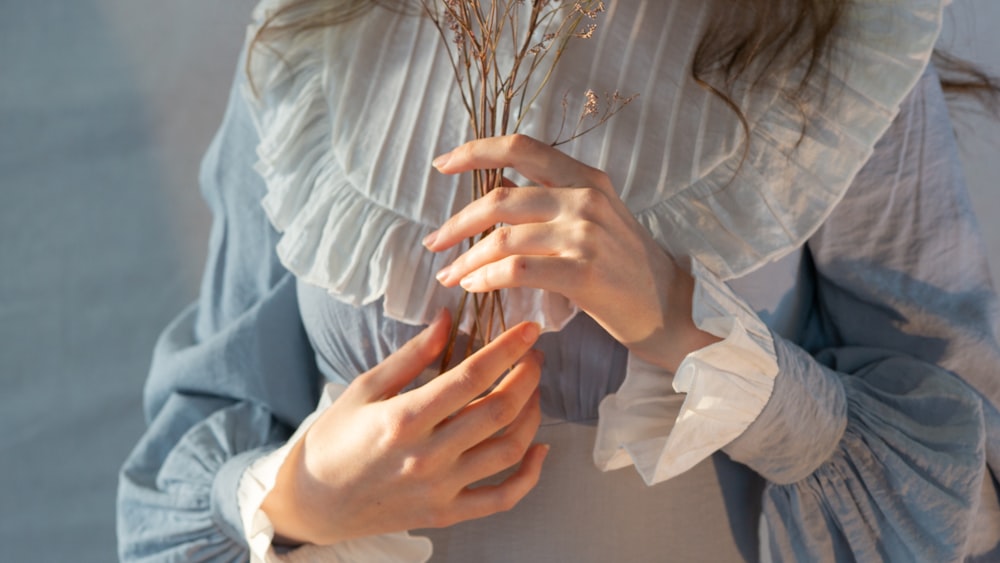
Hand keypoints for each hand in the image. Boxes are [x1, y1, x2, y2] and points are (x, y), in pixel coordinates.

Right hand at [261, 311, 547, 545]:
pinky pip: (502, 498)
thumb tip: (448, 318)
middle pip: (498, 410)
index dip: (507, 349)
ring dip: (532, 415)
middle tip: (533, 356)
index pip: (471, 377)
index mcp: (404, 418)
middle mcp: (427, 455)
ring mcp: (440, 488)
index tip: (529, 329)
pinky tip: (540, 448)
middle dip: (527, 376)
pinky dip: (530, 475)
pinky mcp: (446, 513)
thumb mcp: (365, 388)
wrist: (313, 502)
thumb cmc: (335, 440)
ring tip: (532, 391)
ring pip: (509, 450)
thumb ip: (413, 355)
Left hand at [424, 134, 717, 370]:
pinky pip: (517, 270)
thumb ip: (549, 198)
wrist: (671, 308)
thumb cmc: (626, 265)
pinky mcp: (584, 273)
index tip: (441, 164)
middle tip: (433, 242)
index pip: (521, 147)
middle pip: (500, 198)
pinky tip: (475, 287)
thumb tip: (495, 184)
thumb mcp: (593, 217)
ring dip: (466, 260)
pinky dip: (487, 278)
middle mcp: (585, 198)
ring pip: (503, 238)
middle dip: (457, 222)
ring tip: (450, 276)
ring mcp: (586, 235)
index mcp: (586, 177)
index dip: (475, 151)